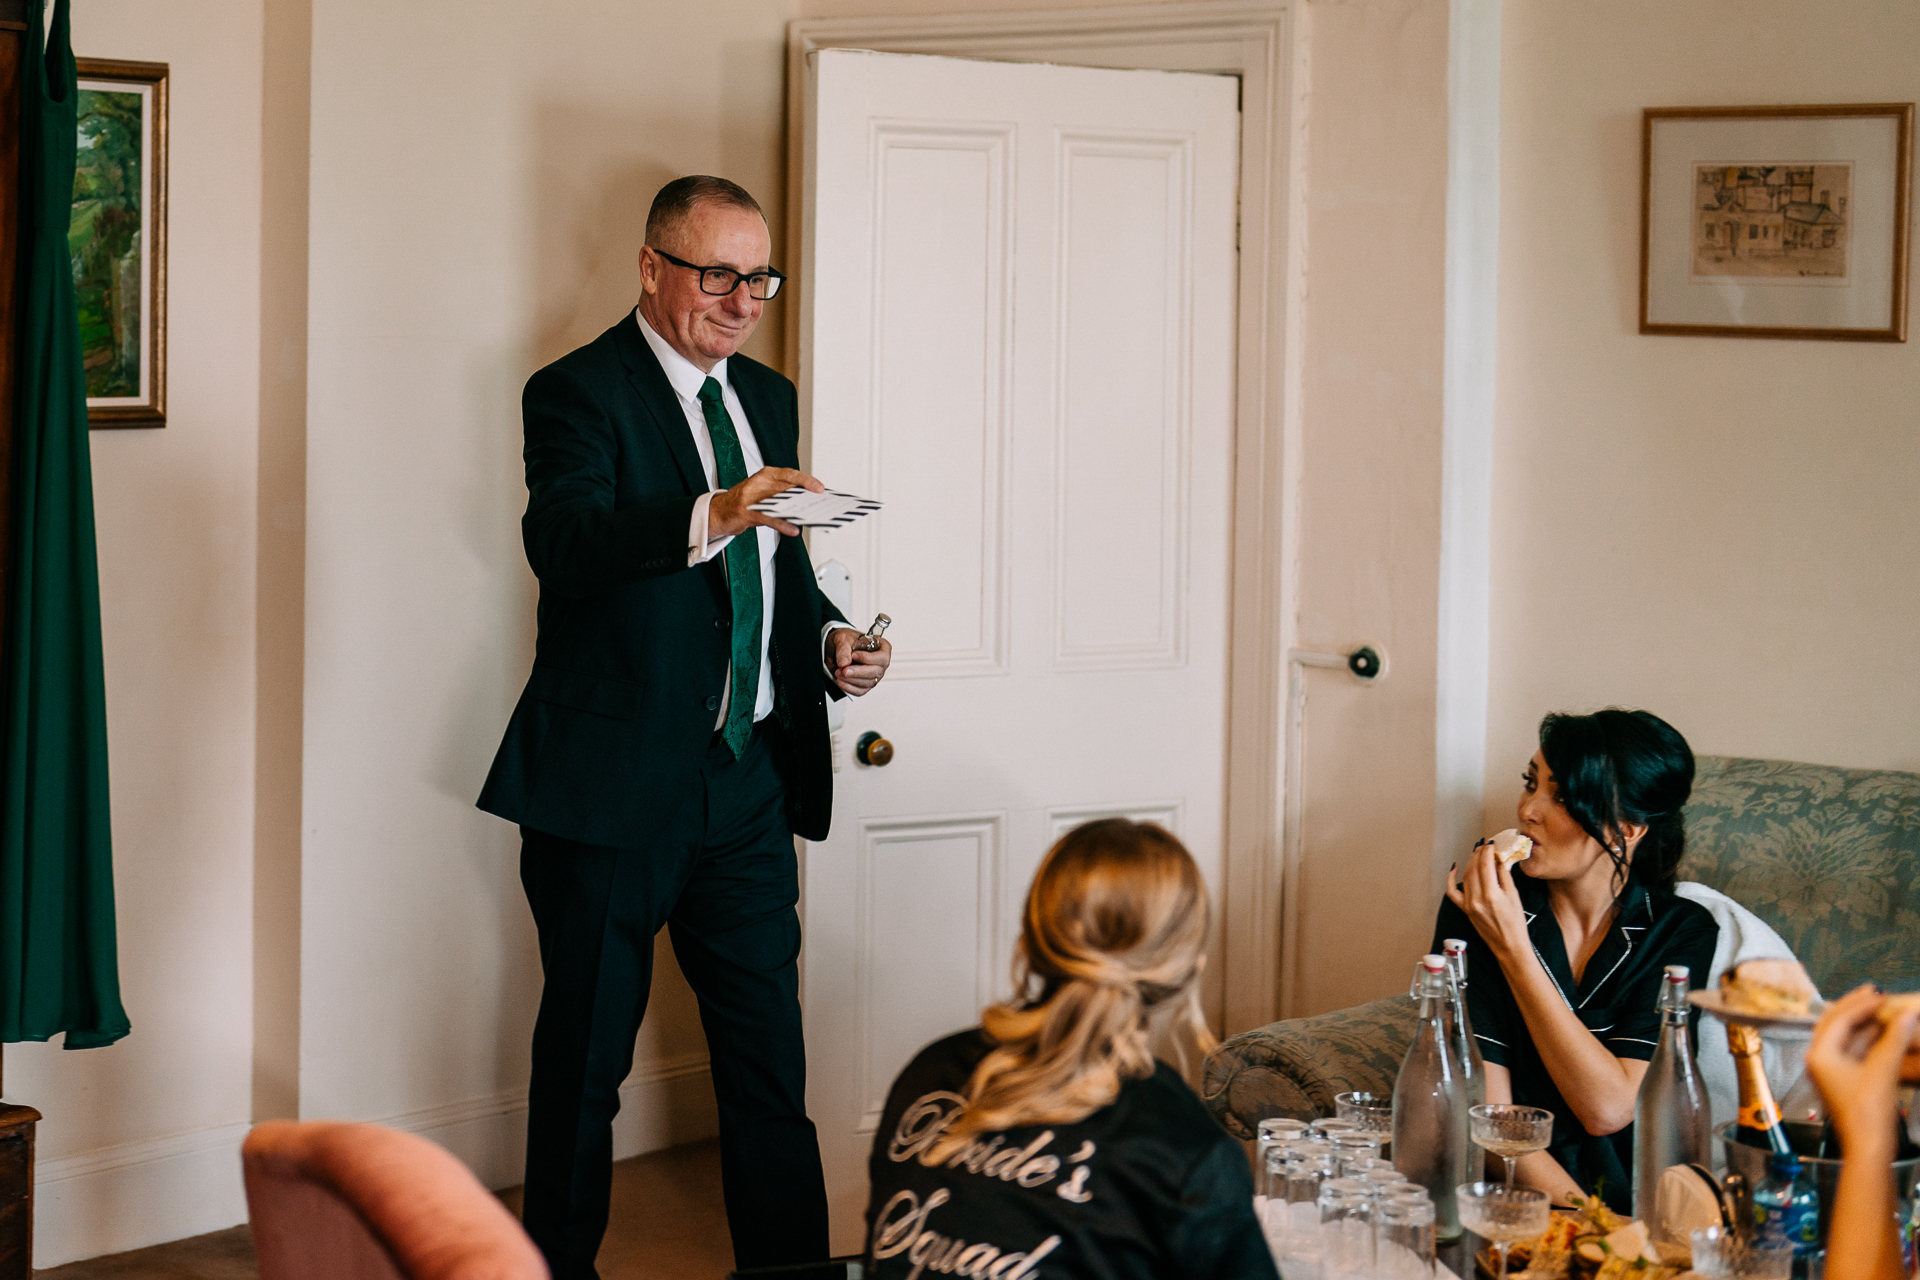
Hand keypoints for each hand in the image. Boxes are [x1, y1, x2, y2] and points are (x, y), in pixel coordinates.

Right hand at [709, 467, 824, 539]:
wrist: (719, 511)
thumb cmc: (746, 502)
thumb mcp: (765, 492)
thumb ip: (783, 494)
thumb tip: (807, 502)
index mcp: (766, 474)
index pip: (790, 474)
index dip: (806, 481)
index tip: (820, 488)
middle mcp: (759, 482)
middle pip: (786, 488)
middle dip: (804, 498)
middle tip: (819, 506)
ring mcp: (751, 496)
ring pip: (778, 502)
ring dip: (795, 511)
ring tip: (809, 518)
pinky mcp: (745, 511)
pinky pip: (768, 517)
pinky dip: (782, 524)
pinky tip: (792, 530)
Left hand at [827, 628, 890, 695]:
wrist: (838, 649)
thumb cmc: (846, 640)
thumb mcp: (843, 639)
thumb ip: (843, 650)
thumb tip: (844, 663)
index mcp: (881, 647)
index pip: (883, 656)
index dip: (869, 658)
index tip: (854, 655)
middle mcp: (880, 663)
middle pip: (876, 672)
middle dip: (858, 672)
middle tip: (844, 669)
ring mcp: (874, 675)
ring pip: (868, 683)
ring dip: (851, 680)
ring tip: (838, 672)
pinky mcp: (865, 685)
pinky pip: (860, 691)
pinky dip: (849, 688)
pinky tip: (840, 681)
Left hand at [1445, 839, 1531, 964]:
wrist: (1509, 946)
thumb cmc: (1516, 924)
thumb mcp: (1514, 896)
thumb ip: (1504, 876)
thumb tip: (1499, 860)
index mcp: (1491, 895)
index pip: (1485, 865)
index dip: (1487, 851)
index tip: (1491, 844)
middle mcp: (1477, 899)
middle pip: (1474, 868)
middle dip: (1478, 854)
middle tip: (1484, 846)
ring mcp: (1469, 904)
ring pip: (1466, 876)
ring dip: (1470, 862)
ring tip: (1477, 854)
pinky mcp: (1465, 909)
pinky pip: (1452, 892)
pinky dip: (1451, 879)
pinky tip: (1455, 868)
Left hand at [1806, 984, 1919, 1153]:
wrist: (1868, 1147)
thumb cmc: (1869, 1112)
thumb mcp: (1883, 1070)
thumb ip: (1895, 1039)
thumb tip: (1909, 1014)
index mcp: (1819, 1054)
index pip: (1838, 1018)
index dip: (1862, 1004)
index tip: (1882, 994)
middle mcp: (1817, 1059)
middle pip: (1834, 1023)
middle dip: (1855, 1007)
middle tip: (1875, 992)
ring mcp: (1828, 1069)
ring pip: (1843, 1036)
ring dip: (1863, 1022)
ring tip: (1882, 1009)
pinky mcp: (1841, 1079)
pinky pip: (1852, 1050)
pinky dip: (1866, 1039)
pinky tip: (1884, 1032)